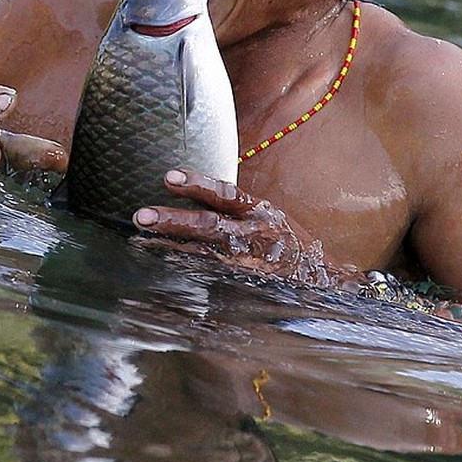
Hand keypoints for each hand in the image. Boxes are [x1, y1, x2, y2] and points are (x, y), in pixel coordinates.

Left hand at [131, 168, 341, 286]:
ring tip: (141, 244)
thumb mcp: (268, 217)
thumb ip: (234, 209)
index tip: (168, 177)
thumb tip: (197, 199)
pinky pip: (210, 277)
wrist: (320, 278)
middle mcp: (252, 235)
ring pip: (203, 254)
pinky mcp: (243, 283)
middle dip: (173, 221)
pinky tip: (163, 267)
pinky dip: (185, 272)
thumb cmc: (289, 242)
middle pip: (208, 226)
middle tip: (141, 217)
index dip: (197, 184)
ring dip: (170, 248)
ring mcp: (246, 262)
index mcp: (259, 211)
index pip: (224, 193)